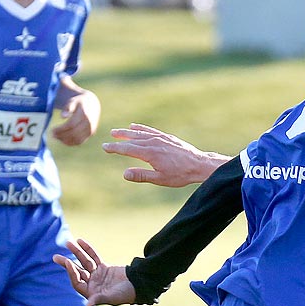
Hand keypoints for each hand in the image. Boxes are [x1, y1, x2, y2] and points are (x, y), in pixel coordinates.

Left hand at [51, 90, 100, 145]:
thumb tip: (63, 116)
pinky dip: (71, 143)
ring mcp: (91, 130)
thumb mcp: (73, 101)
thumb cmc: (79, 102)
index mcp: (84, 115)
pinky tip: (63, 140)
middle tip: (52, 134)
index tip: (52, 130)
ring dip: (66, 140)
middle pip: (74, 133)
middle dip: (62, 135)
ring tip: (56, 137)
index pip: (71, 125)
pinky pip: (80, 141)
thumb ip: (68, 107)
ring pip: (77, 139)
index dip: (61, 129)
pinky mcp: (90, 134)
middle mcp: (89, 124)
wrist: (92, 105)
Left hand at [53, 238, 136, 305]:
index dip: (72, 273)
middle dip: (67, 264)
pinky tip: (80, 241)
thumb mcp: (113, 297)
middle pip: (77, 272)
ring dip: (76, 253)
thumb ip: (100, 299)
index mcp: (92, 293)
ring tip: (68, 242)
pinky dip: (88, 250)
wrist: (140, 286)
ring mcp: (98, 275)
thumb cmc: (126, 294)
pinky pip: (94, 257)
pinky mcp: (104, 268)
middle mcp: (93, 284)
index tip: (69, 263)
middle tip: (55, 257)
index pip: (77, 282)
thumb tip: (88, 305)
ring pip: (84, 262)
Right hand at [103, 123, 225, 186]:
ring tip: (118, 131)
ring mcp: (161, 138)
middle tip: (109, 138)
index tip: (105, 147)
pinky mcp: (167, 137)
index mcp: (149, 153)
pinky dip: (141, 128)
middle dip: (119, 139)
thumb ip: (142, 175)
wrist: (199, 165)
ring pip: (140, 133)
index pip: (127, 149)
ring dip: (128, 132)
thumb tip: (124, 174)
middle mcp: (153, 143)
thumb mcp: (160, 179)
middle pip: (132, 139)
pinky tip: (134, 127)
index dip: (115, 148)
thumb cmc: (181, 174)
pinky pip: (151, 130)